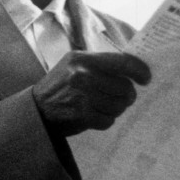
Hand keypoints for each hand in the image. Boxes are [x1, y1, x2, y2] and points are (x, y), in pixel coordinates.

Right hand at [31, 52, 152, 135]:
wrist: (35, 109)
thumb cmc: (59, 85)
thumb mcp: (73, 64)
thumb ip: (100, 63)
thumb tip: (133, 67)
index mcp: (82, 59)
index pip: (123, 62)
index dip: (140, 71)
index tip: (145, 79)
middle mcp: (83, 76)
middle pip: (125, 87)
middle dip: (126, 94)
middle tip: (120, 97)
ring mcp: (83, 97)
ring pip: (119, 105)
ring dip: (115, 108)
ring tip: (103, 106)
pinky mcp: (82, 116)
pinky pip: (109, 120)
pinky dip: (105, 119)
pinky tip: (93, 115)